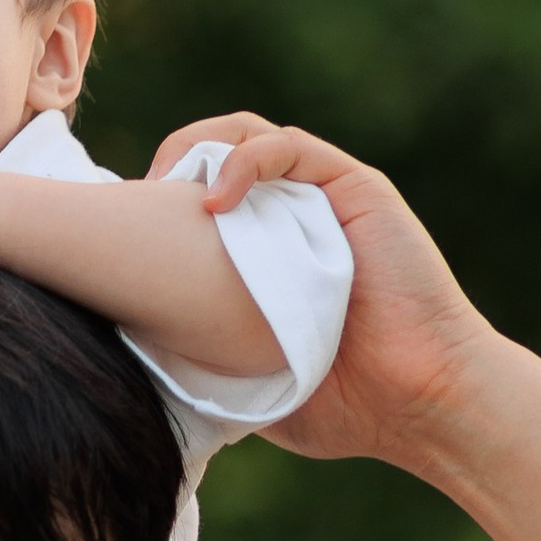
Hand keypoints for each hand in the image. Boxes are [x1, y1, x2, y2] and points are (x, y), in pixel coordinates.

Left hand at [146, 115, 500, 469]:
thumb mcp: (250, 380)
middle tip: (131, 210)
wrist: (423, 403)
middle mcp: (293, 215)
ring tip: (163, 188)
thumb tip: (131, 354)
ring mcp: (324, 197)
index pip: (197, 196)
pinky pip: (286, 147)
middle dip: (165, 168)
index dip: (153, 204)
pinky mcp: (354, 187)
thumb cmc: (346, 404)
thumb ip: (203, 355)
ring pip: (244, 136)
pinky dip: (243, 160)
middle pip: (213, 155)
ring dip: (195, 149)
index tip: (118, 239)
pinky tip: (215, 201)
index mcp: (265, 253)